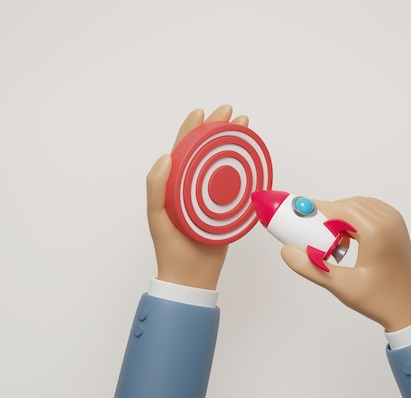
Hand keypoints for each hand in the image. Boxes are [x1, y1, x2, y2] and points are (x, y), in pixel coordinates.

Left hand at [146, 105, 248, 289]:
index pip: (184, 150)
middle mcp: (193, 187)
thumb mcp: (157, 217)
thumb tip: (165, 156)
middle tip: (232, 113)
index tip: (203, 112)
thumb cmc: (170, 249)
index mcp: (175, 185)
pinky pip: (237, 184)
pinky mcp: (227, 208)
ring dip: (235, 145)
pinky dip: (246, 169)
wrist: (192, 277)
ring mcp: (211, 197)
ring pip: (224, 164)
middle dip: (219, 129)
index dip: (193, 129)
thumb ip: (156, 187)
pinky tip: (254, 158)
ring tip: (245, 128)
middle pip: (207, 151)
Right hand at [281, 197, 410, 331]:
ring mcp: (395, 221)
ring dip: (340, 214)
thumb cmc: (377, 299)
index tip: (298, 212)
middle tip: (307, 226)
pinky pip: (369, 210)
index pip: (341, 208)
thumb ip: (310, 267)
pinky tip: (344, 235)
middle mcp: (389, 221)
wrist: (405, 309)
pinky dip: (353, 216)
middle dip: (326, 212)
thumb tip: (286, 250)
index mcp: (378, 233)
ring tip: (327, 236)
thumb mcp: (339, 285)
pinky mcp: (396, 225)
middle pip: (349, 204)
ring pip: (359, 205)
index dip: (317, 208)